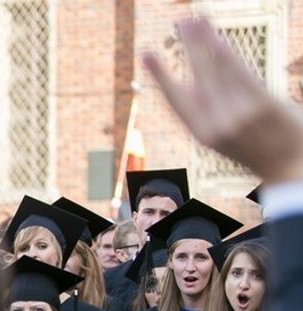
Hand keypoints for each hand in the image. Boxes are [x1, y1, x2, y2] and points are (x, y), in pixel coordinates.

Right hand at [144, 18, 302, 184]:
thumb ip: (215, 110)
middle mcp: (215, 124)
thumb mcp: (229, 137)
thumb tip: (203, 81)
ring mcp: (237, 116)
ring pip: (217, 70)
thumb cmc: (262, 149)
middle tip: (180, 21)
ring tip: (198, 18)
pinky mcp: (260, 107)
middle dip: (188, 45)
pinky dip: (226, 54)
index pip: (175, 98)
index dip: (159, 74)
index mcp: (202, 133)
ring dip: (206, 39)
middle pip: (198, 75)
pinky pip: (239, 74)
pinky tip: (218, 37)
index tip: (146, 53)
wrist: (292, 168)